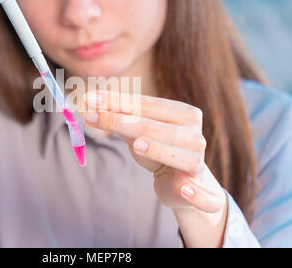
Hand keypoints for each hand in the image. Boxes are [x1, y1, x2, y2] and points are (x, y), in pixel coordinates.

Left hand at [81, 90, 226, 214]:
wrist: (182, 180)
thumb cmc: (158, 148)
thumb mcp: (138, 131)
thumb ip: (119, 118)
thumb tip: (89, 104)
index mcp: (183, 113)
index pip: (146, 104)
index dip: (117, 101)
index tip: (89, 99)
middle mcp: (194, 134)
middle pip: (154, 126)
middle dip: (119, 120)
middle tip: (90, 116)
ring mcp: (199, 160)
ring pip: (179, 155)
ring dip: (159, 149)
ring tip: (138, 144)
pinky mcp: (200, 187)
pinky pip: (202, 193)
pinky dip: (196, 192)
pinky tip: (184, 189)